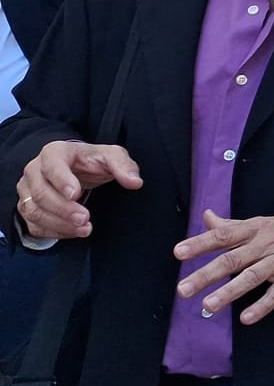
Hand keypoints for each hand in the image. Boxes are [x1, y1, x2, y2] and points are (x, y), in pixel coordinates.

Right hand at [16, 141, 142, 239]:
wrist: (77, 168)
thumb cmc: (93, 161)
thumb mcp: (112, 156)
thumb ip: (124, 166)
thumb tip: (135, 182)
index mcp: (54, 152)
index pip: (52, 166)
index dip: (62, 181)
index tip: (76, 194)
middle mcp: (34, 170)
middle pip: (40, 192)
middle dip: (63, 209)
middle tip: (85, 219)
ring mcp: (27, 189)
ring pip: (33, 210)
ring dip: (58, 223)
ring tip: (84, 229)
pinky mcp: (27, 207)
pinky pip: (33, 224)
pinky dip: (53, 232)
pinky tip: (73, 233)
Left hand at [174, 209, 273, 325]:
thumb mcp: (261, 222)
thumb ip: (231, 225)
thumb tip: (205, 217)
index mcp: (254, 229)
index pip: (223, 235)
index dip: (200, 243)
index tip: (179, 253)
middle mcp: (265, 244)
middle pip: (232, 260)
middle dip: (206, 275)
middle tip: (183, 290)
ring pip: (251, 277)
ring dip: (228, 292)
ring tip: (207, 306)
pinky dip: (262, 306)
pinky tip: (246, 318)